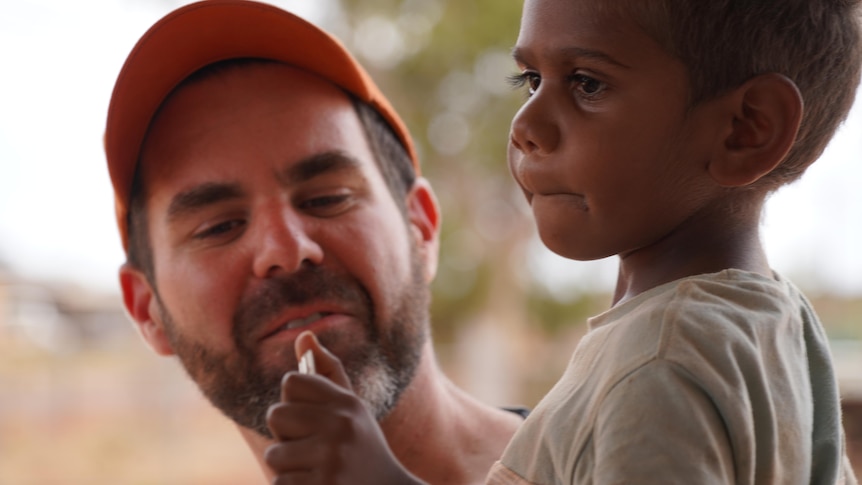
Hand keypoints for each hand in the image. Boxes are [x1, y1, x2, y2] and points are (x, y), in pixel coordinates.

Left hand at [264, 331, 422, 484]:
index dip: (294, 403)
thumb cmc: (361, 450)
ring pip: (274, 455)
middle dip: (286, 437)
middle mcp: (341, 425)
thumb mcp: (352, 410)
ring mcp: (332, 459)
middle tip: (312, 450)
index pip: (292, 382)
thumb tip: (303, 335)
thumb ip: (327, 372)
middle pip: (276, 414)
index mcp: (347, 403)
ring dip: (288, 469)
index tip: (310, 420)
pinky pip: (279, 484)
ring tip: (316, 472)